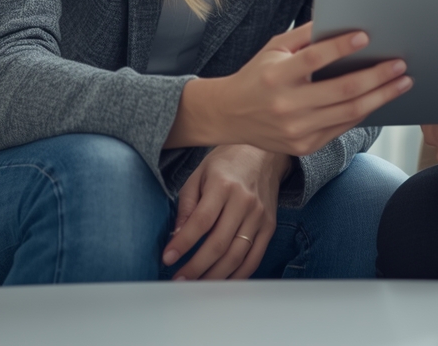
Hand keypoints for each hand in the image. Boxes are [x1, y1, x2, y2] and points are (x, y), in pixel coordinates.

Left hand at [162, 144, 287, 280]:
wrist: (264, 154)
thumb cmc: (226, 163)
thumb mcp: (199, 175)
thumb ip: (187, 205)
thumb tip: (177, 236)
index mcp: (223, 186)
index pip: (201, 221)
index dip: (183, 243)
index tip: (167, 258)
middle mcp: (244, 202)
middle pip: (219, 244)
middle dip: (196, 267)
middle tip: (179, 279)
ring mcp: (259, 216)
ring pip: (237, 256)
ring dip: (215, 276)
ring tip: (196, 284)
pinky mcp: (269, 226)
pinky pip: (254, 258)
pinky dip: (238, 275)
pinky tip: (222, 281)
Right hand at [167, 22, 411, 155]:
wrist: (229, 116)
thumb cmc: (257, 76)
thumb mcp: (273, 48)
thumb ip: (305, 36)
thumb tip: (339, 19)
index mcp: (276, 76)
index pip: (314, 59)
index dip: (341, 47)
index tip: (366, 36)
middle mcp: (286, 106)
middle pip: (342, 91)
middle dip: (377, 77)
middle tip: (401, 64)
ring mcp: (296, 130)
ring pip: (349, 112)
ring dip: (381, 96)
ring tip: (402, 82)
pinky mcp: (304, 146)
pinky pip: (342, 127)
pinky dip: (364, 111)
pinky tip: (379, 99)